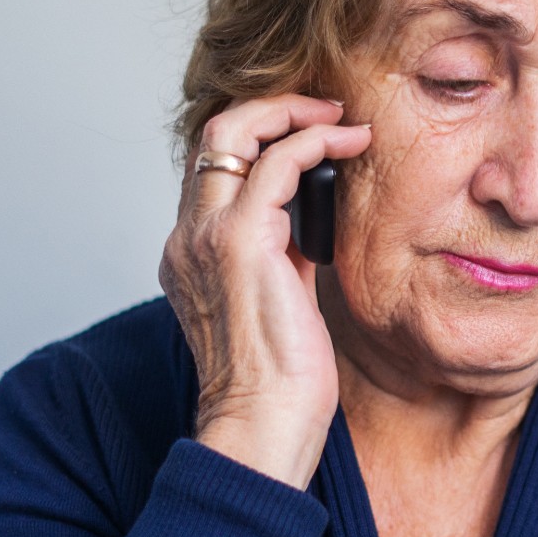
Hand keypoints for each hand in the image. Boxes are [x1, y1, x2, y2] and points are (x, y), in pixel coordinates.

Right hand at [158, 93, 371, 488]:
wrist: (262, 427)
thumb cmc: (278, 387)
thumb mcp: (279, 306)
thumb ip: (283, 261)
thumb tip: (311, 231)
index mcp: (190, 255)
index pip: (212, 169)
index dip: (259, 138)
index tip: (310, 134)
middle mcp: (187, 238)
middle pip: (212, 136)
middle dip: (272, 109)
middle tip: (326, 109)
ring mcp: (207, 237)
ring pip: (234, 133)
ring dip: (295, 114)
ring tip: (343, 120)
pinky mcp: (241, 241)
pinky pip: (277, 162)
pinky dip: (315, 141)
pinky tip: (350, 143)